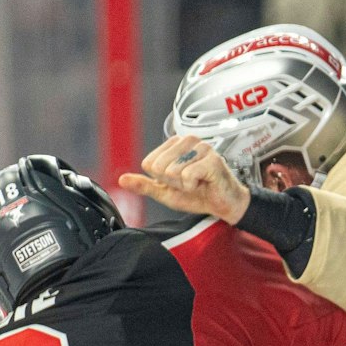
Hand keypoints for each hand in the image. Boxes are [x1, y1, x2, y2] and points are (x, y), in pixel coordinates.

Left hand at [119, 135, 250, 223]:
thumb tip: (122, 180)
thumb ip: (145, 184)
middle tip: (190, 183)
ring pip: (172, 171)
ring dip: (184, 185)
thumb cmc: (198, 194)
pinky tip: (204, 183)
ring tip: (198, 182)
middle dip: (172, 182)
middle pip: (159, 167)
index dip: (161, 179)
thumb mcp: (165, 191)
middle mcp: (187, 140)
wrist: (223, 205)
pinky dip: (193, 186)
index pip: (149, 163)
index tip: (179, 181)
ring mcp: (201, 147)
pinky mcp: (212, 159)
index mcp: (174, 144)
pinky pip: (187, 176)